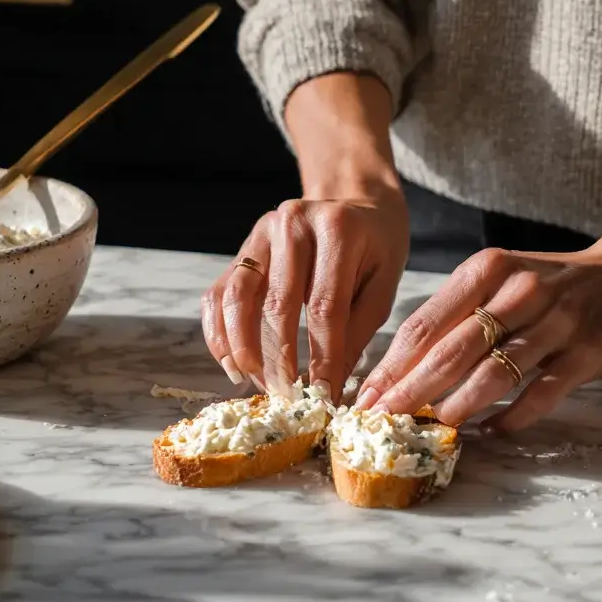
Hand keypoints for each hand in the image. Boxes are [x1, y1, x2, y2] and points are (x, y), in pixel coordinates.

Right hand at [201, 184, 408, 401]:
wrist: (356, 205)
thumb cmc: (376, 249)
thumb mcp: (382, 286)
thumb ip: (355, 333)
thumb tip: (329, 387)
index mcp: (337, 230)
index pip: (324, 306)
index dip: (320, 358)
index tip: (322, 397)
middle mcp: (292, 223)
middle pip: (277, 303)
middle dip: (279, 358)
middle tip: (286, 397)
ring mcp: (261, 232)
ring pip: (237, 296)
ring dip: (241, 346)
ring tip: (253, 381)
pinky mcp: (242, 246)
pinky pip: (219, 292)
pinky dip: (219, 330)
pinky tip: (231, 361)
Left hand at [356, 243, 601, 430]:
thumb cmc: (547, 282)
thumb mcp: (498, 279)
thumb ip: (455, 314)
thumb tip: (399, 366)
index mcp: (485, 270)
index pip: (424, 324)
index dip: (391, 365)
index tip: (365, 396)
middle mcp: (518, 292)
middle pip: (450, 351)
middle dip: (411, 391)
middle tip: (383, 421)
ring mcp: (554, 323)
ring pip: (494, 373)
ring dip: (458, 406)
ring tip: (433, 428)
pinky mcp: (585, 353)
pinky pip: (542, 392)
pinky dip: (514, 416)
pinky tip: (493, 432)